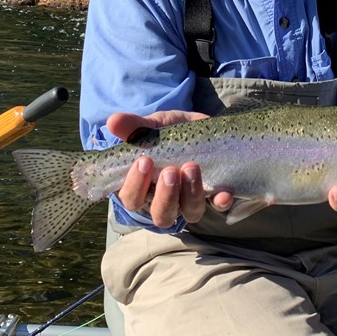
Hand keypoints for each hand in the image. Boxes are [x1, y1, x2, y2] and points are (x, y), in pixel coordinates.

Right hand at [106, 110, 233, 226]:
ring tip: (192, 168)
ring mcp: (191, 200)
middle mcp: (167, 200)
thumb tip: (113, 121)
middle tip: (170, 171)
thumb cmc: (166, 133)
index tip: (144, 161)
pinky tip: (223, 193)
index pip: (132, 199)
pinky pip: (219, 206)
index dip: (135, 185)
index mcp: (144, 187)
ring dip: (191, 194)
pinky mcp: (215, 194)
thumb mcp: (151, 126)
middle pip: (162, 214)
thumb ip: (134, 126)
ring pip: (190, 212)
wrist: (196, 125)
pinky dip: (221, 202)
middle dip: (166, 195)